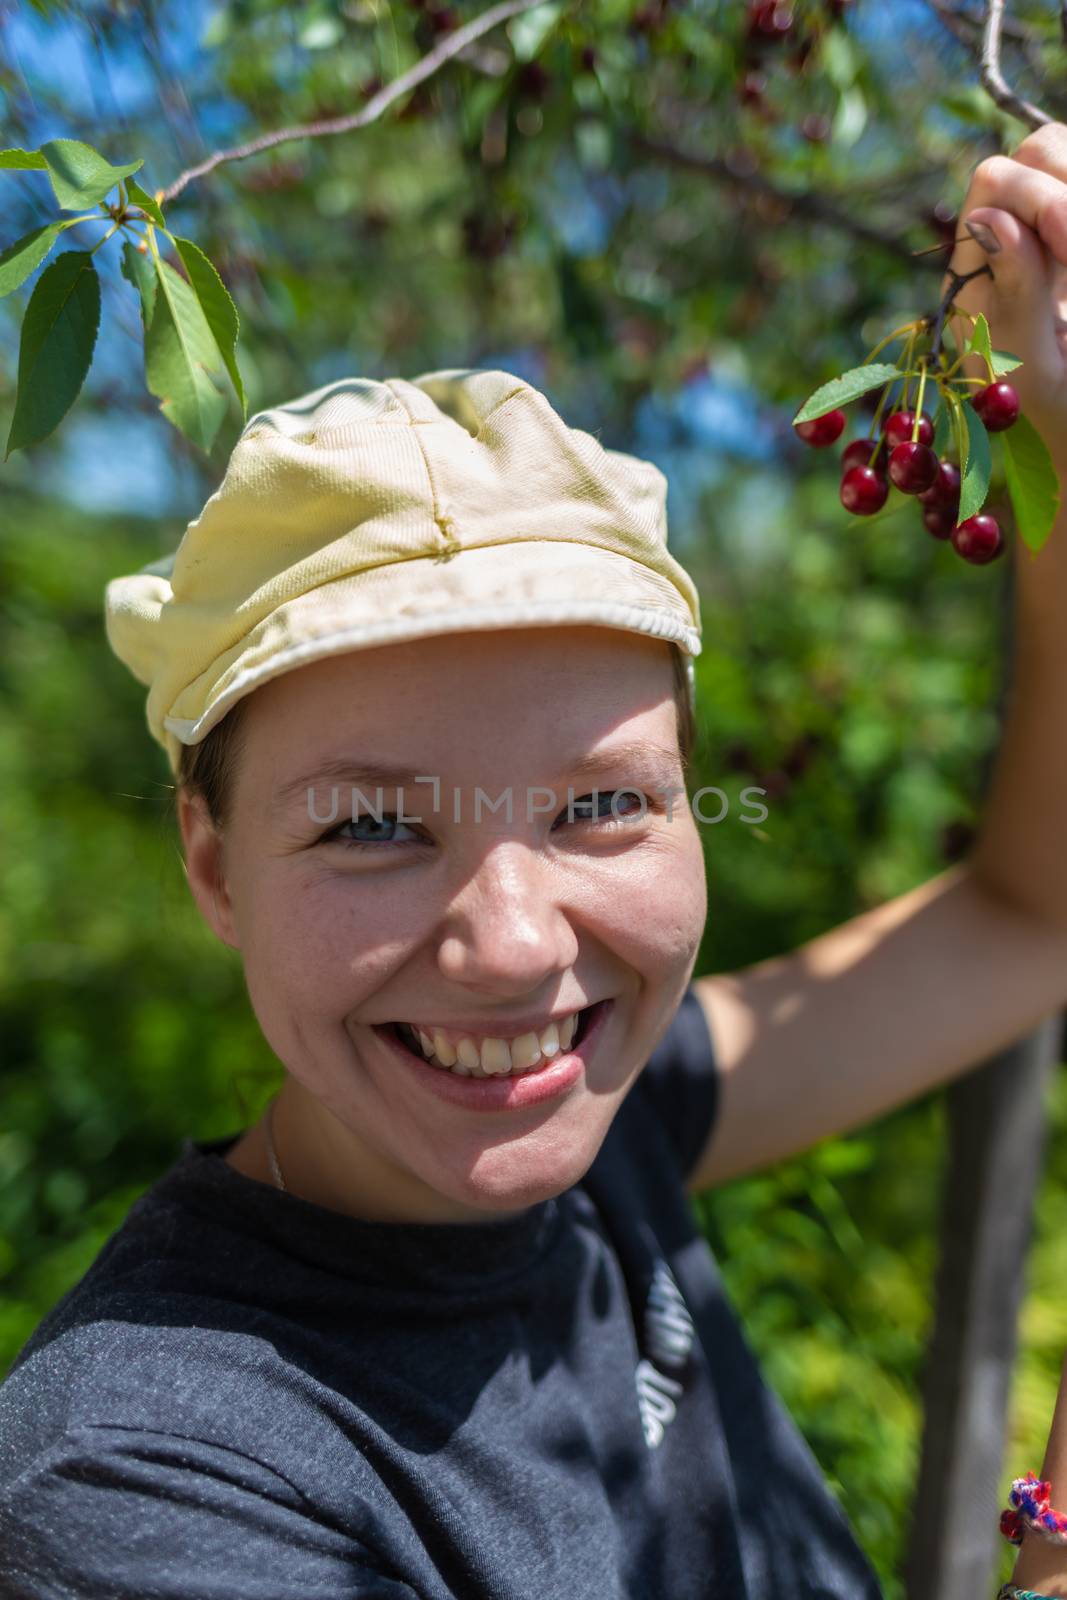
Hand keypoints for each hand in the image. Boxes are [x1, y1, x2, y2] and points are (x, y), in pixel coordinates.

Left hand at [947, 123, 1066, 461]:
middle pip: (1042, 151)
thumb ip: (1013, 287)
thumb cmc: (1040, 398)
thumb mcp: (1022, 357)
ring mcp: (1051, 228)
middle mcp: (1014, 226)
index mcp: (978, 255)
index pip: (998, 178)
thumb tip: (992, 216)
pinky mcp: (1064, 238)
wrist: (1065, 415)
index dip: (1039, 199)